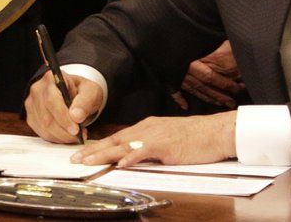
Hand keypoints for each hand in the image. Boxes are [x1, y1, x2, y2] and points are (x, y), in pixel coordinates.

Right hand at [25, 71, 102, 142]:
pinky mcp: (31, 118)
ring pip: (44, 127)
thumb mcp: (90, 91)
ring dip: (62, 136)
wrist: (76, 94)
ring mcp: (32, 104)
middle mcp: (37, 90)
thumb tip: (76, 117)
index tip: (76, 129)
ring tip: (77, 136)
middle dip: (64, 131)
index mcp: (51, 79)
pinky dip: (56, 138)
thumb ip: (85, 102)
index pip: (52, 100)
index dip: (63, 117)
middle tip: (79, 135)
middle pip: (46, 117)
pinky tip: (68, 136)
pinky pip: (42, 133)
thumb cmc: (82, 91)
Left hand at [70, 111, 236, 167]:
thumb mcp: (168, 139)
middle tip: (75, 159)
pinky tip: (121, 163)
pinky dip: (132, 157)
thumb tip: (135, 158)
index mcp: (148, 127)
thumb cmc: (196, 137)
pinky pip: (145, 151)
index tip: (83, 153)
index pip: (118, 137)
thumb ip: (150, 147)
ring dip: (104, 153)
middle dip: (93, 150)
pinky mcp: (166, 145)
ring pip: (124, 145)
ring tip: (87, 161)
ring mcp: (156, 136)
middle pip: (115, 140)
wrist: (216, 131)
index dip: (99, 145)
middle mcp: (148, 129)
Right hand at [172, 41, 244, 109]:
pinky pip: (174, 91)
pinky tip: (185, 106)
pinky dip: (179, 99)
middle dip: (220, 96)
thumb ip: (216, 42)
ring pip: (194, 90)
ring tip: (220, 104)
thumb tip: (233, 47)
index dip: (225, 84)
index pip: (211, 77)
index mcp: (192, 61)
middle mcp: (185, 71)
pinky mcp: (168, 77)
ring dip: (208, 98)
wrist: (160, 38)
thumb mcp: (202, 37)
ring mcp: (176, 75)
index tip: (237, 88)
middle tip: (232, 103)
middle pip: (205, 87)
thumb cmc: (184, 34)